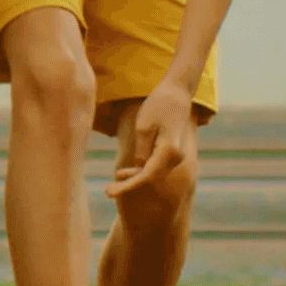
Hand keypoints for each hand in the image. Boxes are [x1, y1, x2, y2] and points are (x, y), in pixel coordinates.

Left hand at [108, 82, 200, 209]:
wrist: (177, 92)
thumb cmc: (158, 106)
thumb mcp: (143, 127)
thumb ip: (141, 150)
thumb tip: (139, 168)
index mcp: (170, 151)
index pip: (147, 176)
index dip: (128, 186)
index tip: (111, 192)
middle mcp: (177, 157)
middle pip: (151, 178)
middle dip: (129, 186)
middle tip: (107, 192)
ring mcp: (177, 156)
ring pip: (153, 174)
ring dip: (134, 179)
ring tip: (113, 183)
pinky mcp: (173, 153)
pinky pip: (156, 166)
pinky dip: (141, 171)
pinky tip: (125, 174)